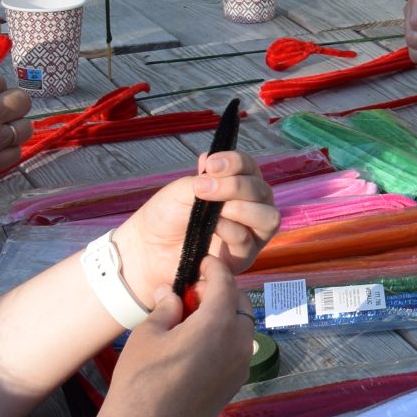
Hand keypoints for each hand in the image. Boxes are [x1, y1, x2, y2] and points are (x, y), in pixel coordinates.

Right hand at [84, 255, 256, 416]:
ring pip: (241, 327)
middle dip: (221, 292)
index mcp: (219, 324)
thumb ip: (167, 308)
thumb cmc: (140, 381)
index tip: (203, 261)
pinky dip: (224, 337)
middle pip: (239, 304)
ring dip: (223, 316)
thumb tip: (173, 293)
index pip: (225, 283)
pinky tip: (196, 343)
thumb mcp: (148, 335)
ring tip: (191, 318)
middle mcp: (239, 343)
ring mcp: (241, 366)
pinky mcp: (235, 384)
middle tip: (192, 292)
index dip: (214, 268)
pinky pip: (237, 349)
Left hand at [105, 151, 280, 297]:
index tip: (210, 164)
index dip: (236, 162)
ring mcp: (250, 233)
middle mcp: (250, 207)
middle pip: (263, 191)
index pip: (250, 169)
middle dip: (236, 186)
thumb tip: (212, 159)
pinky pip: (249, 241)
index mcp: (238, 187)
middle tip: (202, 188)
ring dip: (242, 208)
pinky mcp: (243, 257)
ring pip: (268, 217)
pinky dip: (232, 230)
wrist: (147, 248)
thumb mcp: (183, 190)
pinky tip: (213, 227)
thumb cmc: (166, 215)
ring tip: (215, 209)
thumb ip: (205, 178)